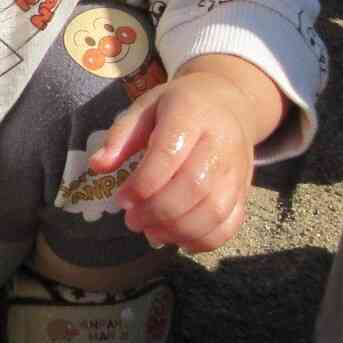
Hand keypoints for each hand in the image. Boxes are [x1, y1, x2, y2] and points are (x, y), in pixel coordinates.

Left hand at [87, 56, 284, 252]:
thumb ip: (121, 136)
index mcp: (191, 114)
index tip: (121, 199)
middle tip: (132, 221)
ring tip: (151, 232)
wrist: (228, 102)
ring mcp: (238, 168)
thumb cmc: (179, 106)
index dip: (142, 184)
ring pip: (214, 210)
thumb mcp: (145, 107)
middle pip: (194, 187)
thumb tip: (97, 166)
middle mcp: (220, 142)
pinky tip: (178, 238)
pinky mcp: (245, 190)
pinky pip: (230, 223)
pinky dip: (203, 240)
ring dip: (178, 230)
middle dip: (157, 212)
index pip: (169, 154)